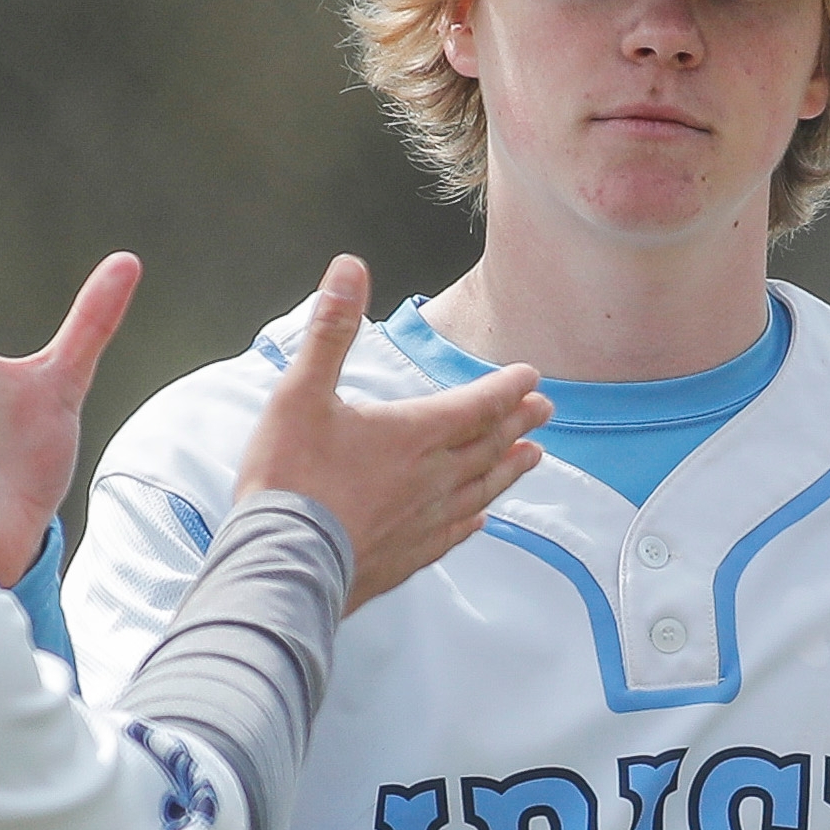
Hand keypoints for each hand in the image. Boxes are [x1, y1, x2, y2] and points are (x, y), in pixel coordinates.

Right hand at [234, 256, 548, 610]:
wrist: (284, 560)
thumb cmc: (291, 478)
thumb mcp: (301, 392)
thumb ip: (332, 330)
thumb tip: (350, 269)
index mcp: (413, 433)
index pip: (476, 405)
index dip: (506, 389)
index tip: (530, 378)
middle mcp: (431, 477)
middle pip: (489, 445)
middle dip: (518, 423)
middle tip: (545, 411)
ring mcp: (424, 520)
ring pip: (482, 489)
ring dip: (510, 469)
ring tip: (534, 457)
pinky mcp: (409, 556)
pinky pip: (456, 532)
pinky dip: (474, 518)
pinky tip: (481, 518)